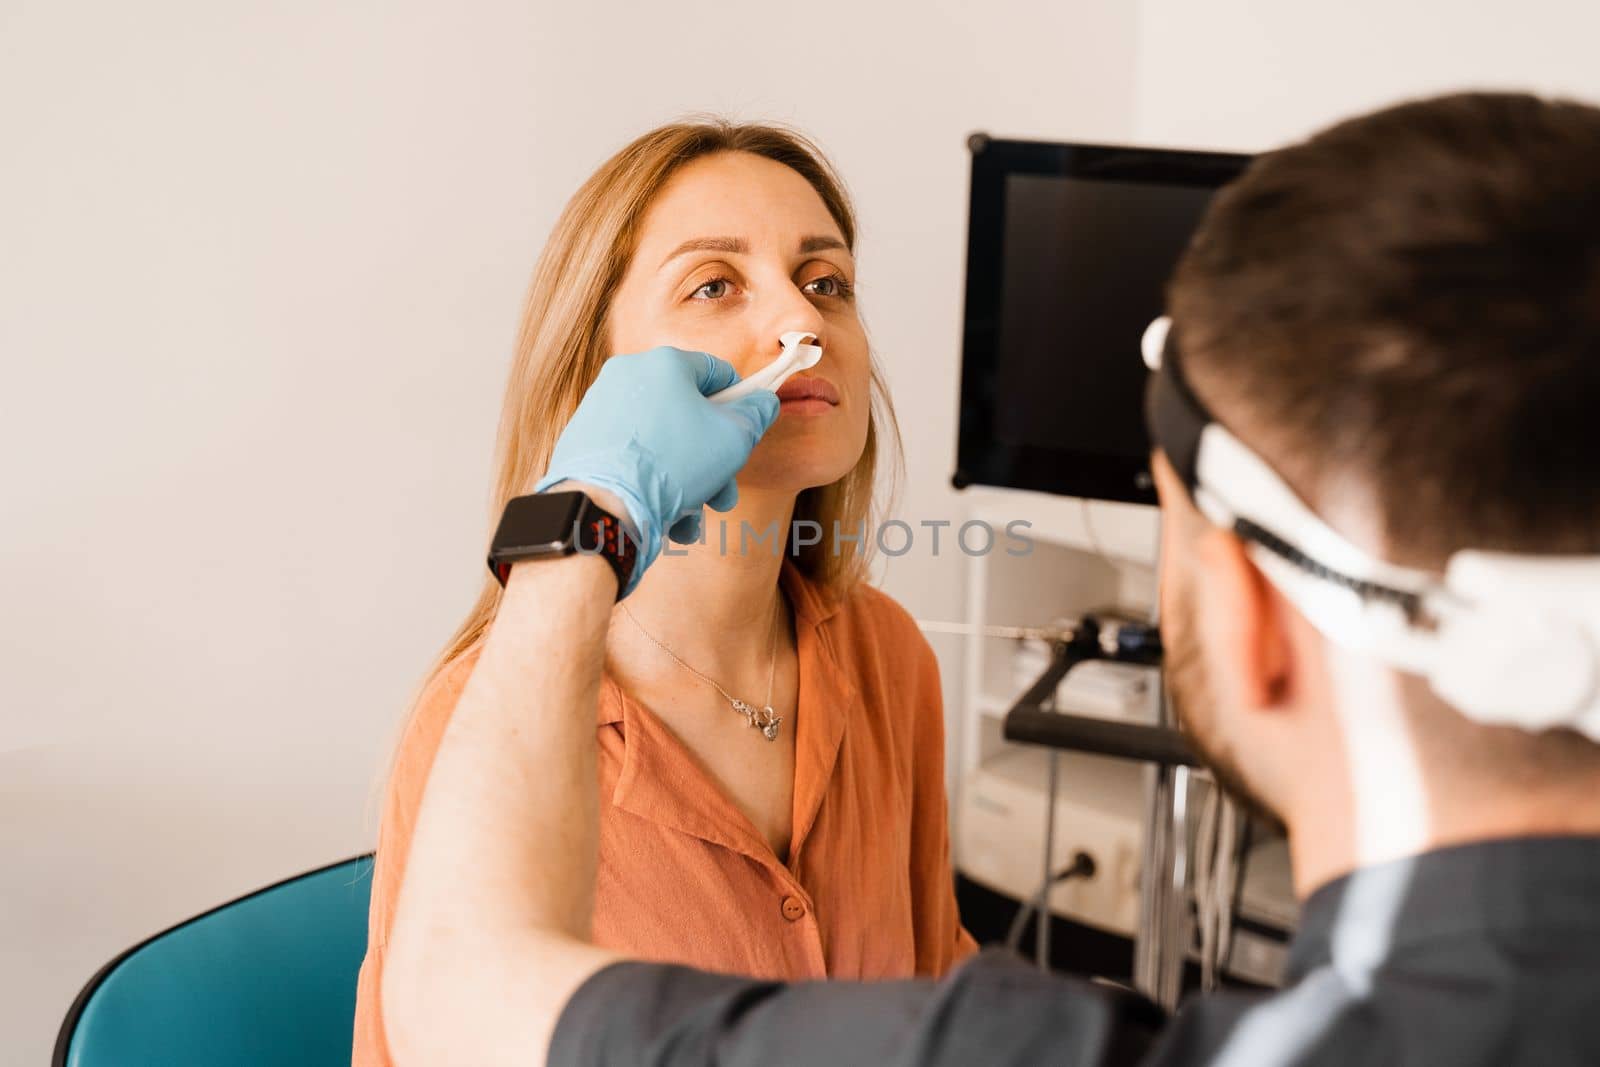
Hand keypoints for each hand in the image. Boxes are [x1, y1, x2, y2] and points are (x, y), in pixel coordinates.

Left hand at [532, 346, 779, 595]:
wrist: (601, 506)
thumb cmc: (673, 464)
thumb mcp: (734, 438)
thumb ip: (756, 414)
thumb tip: (764, 402)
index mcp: (664, 364)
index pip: (716, 371)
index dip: (740, 401)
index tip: (748, 431)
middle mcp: (627, 377)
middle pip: (687, 416)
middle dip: (713, 461)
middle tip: (722, 495)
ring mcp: (600, 409)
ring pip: (662, 444)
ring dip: (686, 483)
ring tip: (691, 520)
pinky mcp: (583, 441)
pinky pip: (632, 458)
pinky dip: (652, 485)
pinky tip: (665, 520)